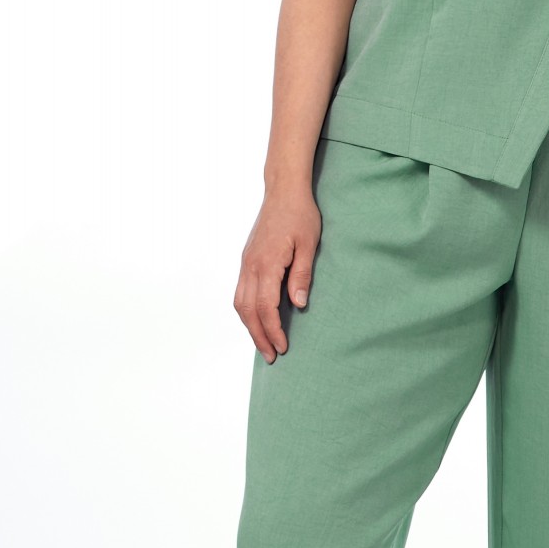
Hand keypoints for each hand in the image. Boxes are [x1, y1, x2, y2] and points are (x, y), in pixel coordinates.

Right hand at [234, 186, 322, 362]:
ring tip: (262, 343)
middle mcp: (250, 265)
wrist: (283, 191)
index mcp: (266, 263)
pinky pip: (240, 291)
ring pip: (239, 302)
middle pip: (248, 310)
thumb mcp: (308, 245)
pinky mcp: (246, 259)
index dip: (273, 330)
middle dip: (258, 336)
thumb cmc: (300, 215)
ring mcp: (245, 262)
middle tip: (271, 356)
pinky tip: (256, 319)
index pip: (266, 307)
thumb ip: (302, 275)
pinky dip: (246, 310)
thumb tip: (298, 305)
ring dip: (249, 326)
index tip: (283, 347)